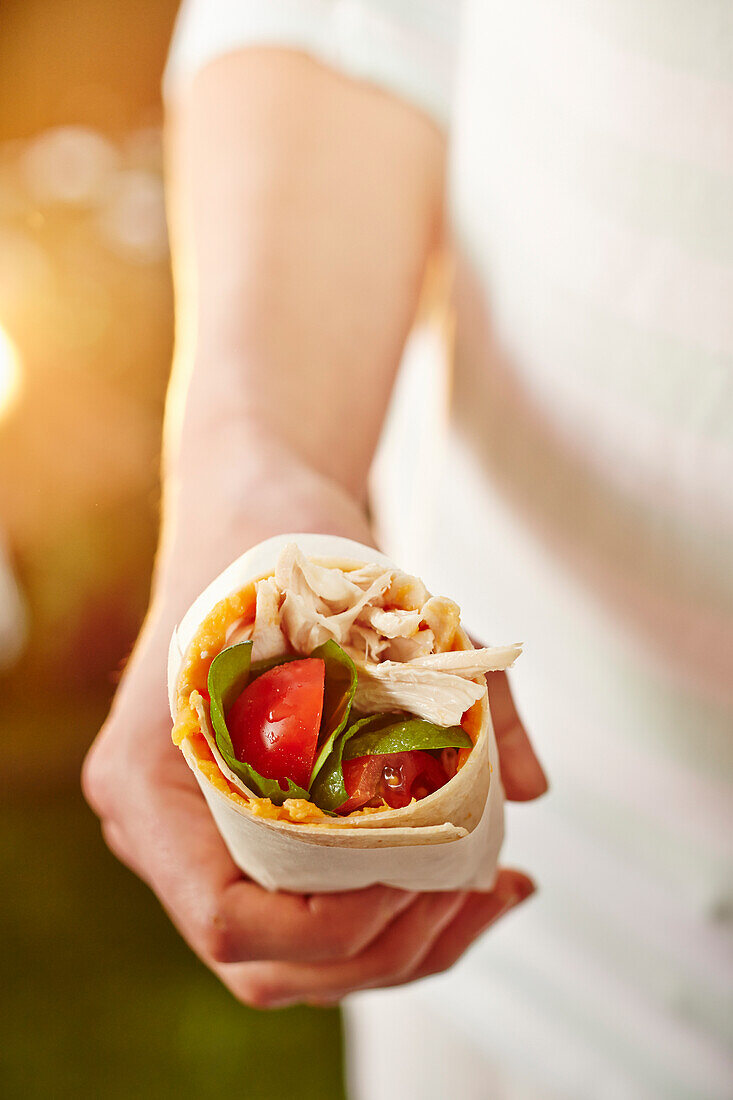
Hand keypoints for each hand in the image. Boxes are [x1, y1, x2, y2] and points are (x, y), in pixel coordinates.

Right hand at [83, 455, 546, 1007]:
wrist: (251, 510)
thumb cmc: (286, 539)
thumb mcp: (368, 594)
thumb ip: (458, 687)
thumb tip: (529, 788)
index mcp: (149, 780)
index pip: (228, 917)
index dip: (336, 928)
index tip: (427, 871)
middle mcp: (162, 829)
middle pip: (269, 961)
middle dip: (388, 946)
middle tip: (482, 884)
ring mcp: (200, 836)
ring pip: (294, 956)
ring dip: (401, 945)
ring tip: (495, 885)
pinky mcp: (245, 831)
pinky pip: (307, 912)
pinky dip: (390, 914)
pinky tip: (475, 875)